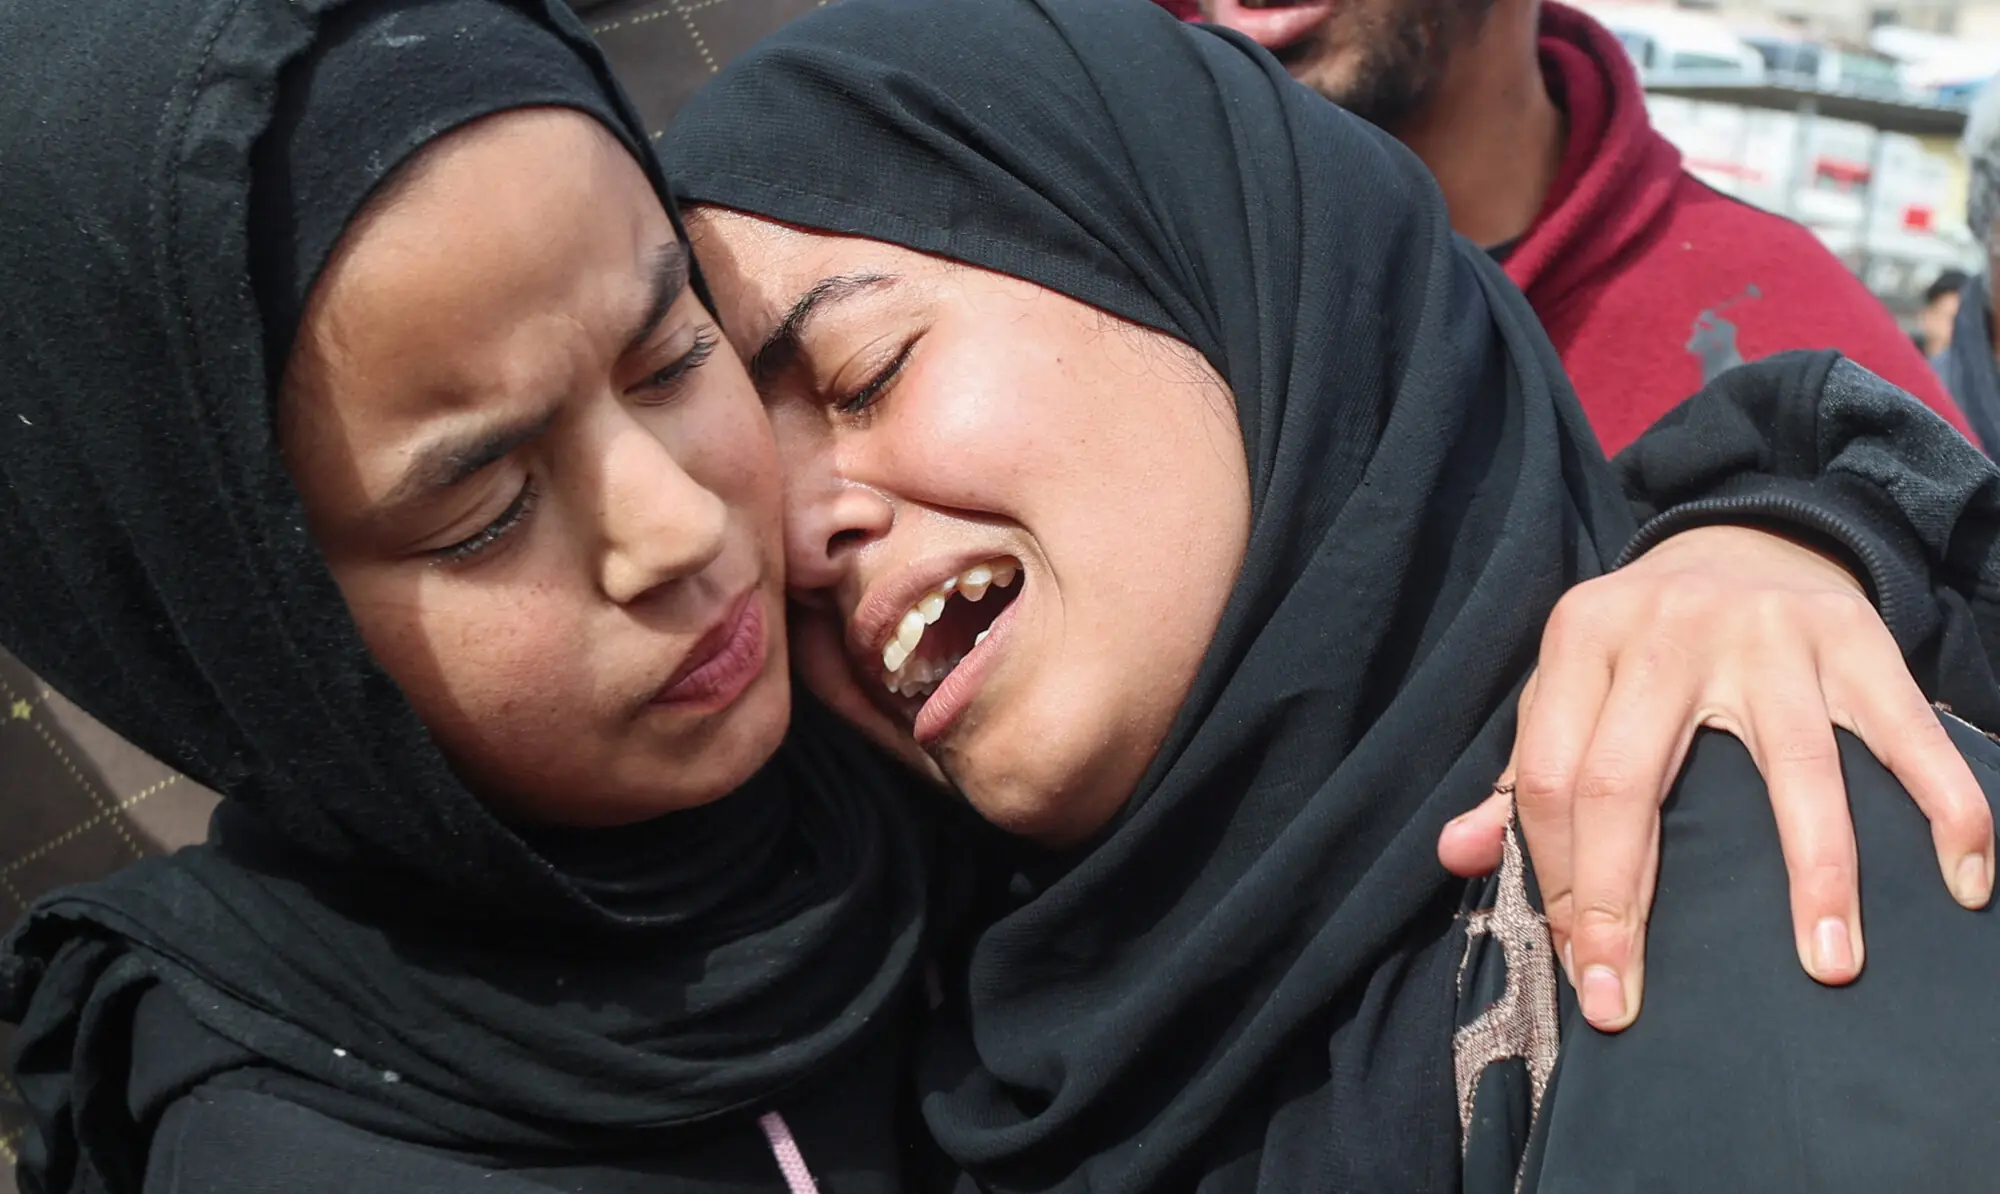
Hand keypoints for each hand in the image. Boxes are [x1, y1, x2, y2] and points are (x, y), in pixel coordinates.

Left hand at [1437, 524, 1993, 1031]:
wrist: (1740, 537)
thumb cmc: (1640, 644)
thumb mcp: (1567, 685)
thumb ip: (1518, 774)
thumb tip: (1458, 855)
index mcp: (1581, 638)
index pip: (1548, 778)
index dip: (1559, 879)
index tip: (1582, 963)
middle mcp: (1666, 629)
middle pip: (1628, 782)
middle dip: (1625, 903)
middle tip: (1628, 1000)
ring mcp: (1769, 632)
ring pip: (1793, 769)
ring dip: (1816, 876)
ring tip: (1826, 964)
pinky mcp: (1856, 637)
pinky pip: (1906, 733)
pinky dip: (1945, 806)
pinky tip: (1963, 879)